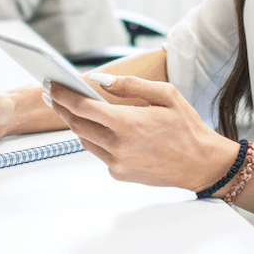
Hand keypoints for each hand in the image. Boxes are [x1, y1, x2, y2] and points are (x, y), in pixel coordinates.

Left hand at [45, 74, 239, 191]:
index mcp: (128, 123)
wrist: (202, 164)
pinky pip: (99, 153)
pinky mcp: (120, 174)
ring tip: (71, 108)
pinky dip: (96, 139)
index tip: (51, 85)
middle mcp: (118, 146)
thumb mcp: (166, 94)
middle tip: (52, 94)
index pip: (83, 107)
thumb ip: (130, 84)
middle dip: (62, 108)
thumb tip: (100, 79)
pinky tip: (100, 128)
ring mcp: (117, 163)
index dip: (63, 95)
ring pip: (85, 140)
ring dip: (76, 124)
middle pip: (77, 124)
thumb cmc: (187, 127)